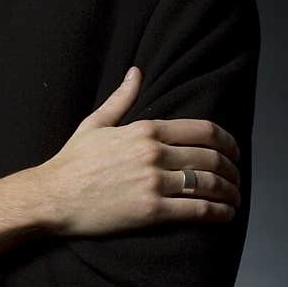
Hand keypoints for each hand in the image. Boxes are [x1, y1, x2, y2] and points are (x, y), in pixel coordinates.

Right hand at [37, 66, 241, 238]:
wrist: (51, 197)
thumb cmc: (71, 162)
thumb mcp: (94, 124)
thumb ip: (121, 99)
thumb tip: (136, 72)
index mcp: (144, 130)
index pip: (203, 130)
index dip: (227, 142)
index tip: (234, 151)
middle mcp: (153, 154)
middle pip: (211, 158)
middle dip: (232, 169)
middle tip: (236, 177)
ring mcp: (153, 183)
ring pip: (208, 184)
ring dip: (230, 192)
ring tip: (234, 198)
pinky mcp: (151, 211)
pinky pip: (197, 210)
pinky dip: (218, 212)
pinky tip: (225, 214)